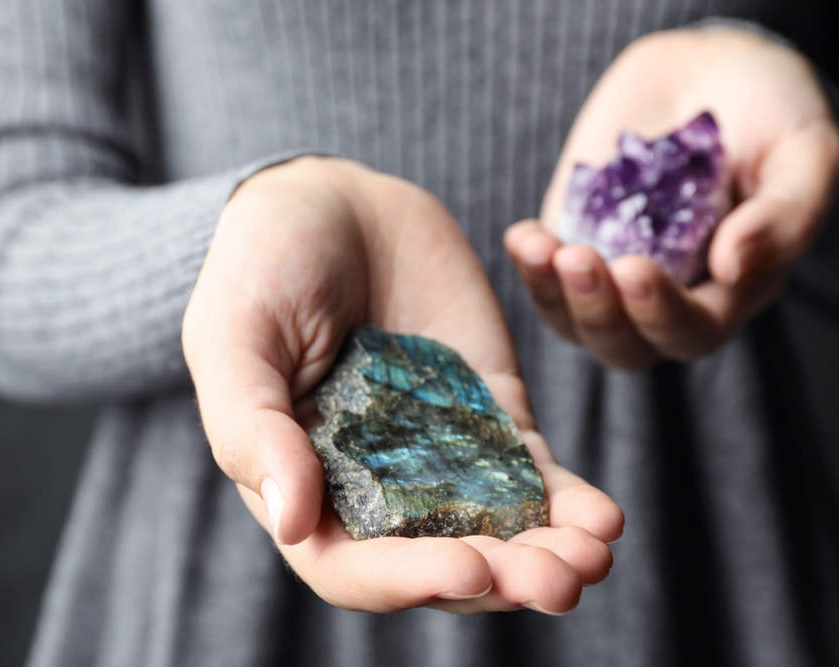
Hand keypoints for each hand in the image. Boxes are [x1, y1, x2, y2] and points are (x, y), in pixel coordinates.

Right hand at [182, 157, 622, 614]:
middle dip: (501, 580)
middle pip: (440, 560)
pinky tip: (604, 519)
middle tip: (559, 582)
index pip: (353, 565)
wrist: (335, 202)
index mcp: (304, 485)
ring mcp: (440, 453)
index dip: (408, 580)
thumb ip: (250, 428)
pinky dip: (568, 500)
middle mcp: (375, 487)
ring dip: (547, 554)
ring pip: (497, 527)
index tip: (469, 568)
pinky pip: (533, 468)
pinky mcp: (491, 412)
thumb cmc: (262, 266)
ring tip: (593, 557)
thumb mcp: (234, 338)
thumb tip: (292, 522)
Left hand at [505, 26, 838, 368]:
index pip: (692, 330)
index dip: (660, 313)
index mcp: (731, 292)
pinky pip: (546, 275)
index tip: (636, 270)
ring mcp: (615, 270)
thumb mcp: (807, 156)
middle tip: (579, 261)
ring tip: (537, 248)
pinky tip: (523, 237)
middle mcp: (669, 294)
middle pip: (626, 343)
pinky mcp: (576, 237)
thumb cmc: (776, 113)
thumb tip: (732, 268)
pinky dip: (530, 263)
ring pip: (576, 320)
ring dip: (552, 293)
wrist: (715, 69)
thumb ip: (785, 218)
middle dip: (597, 311)